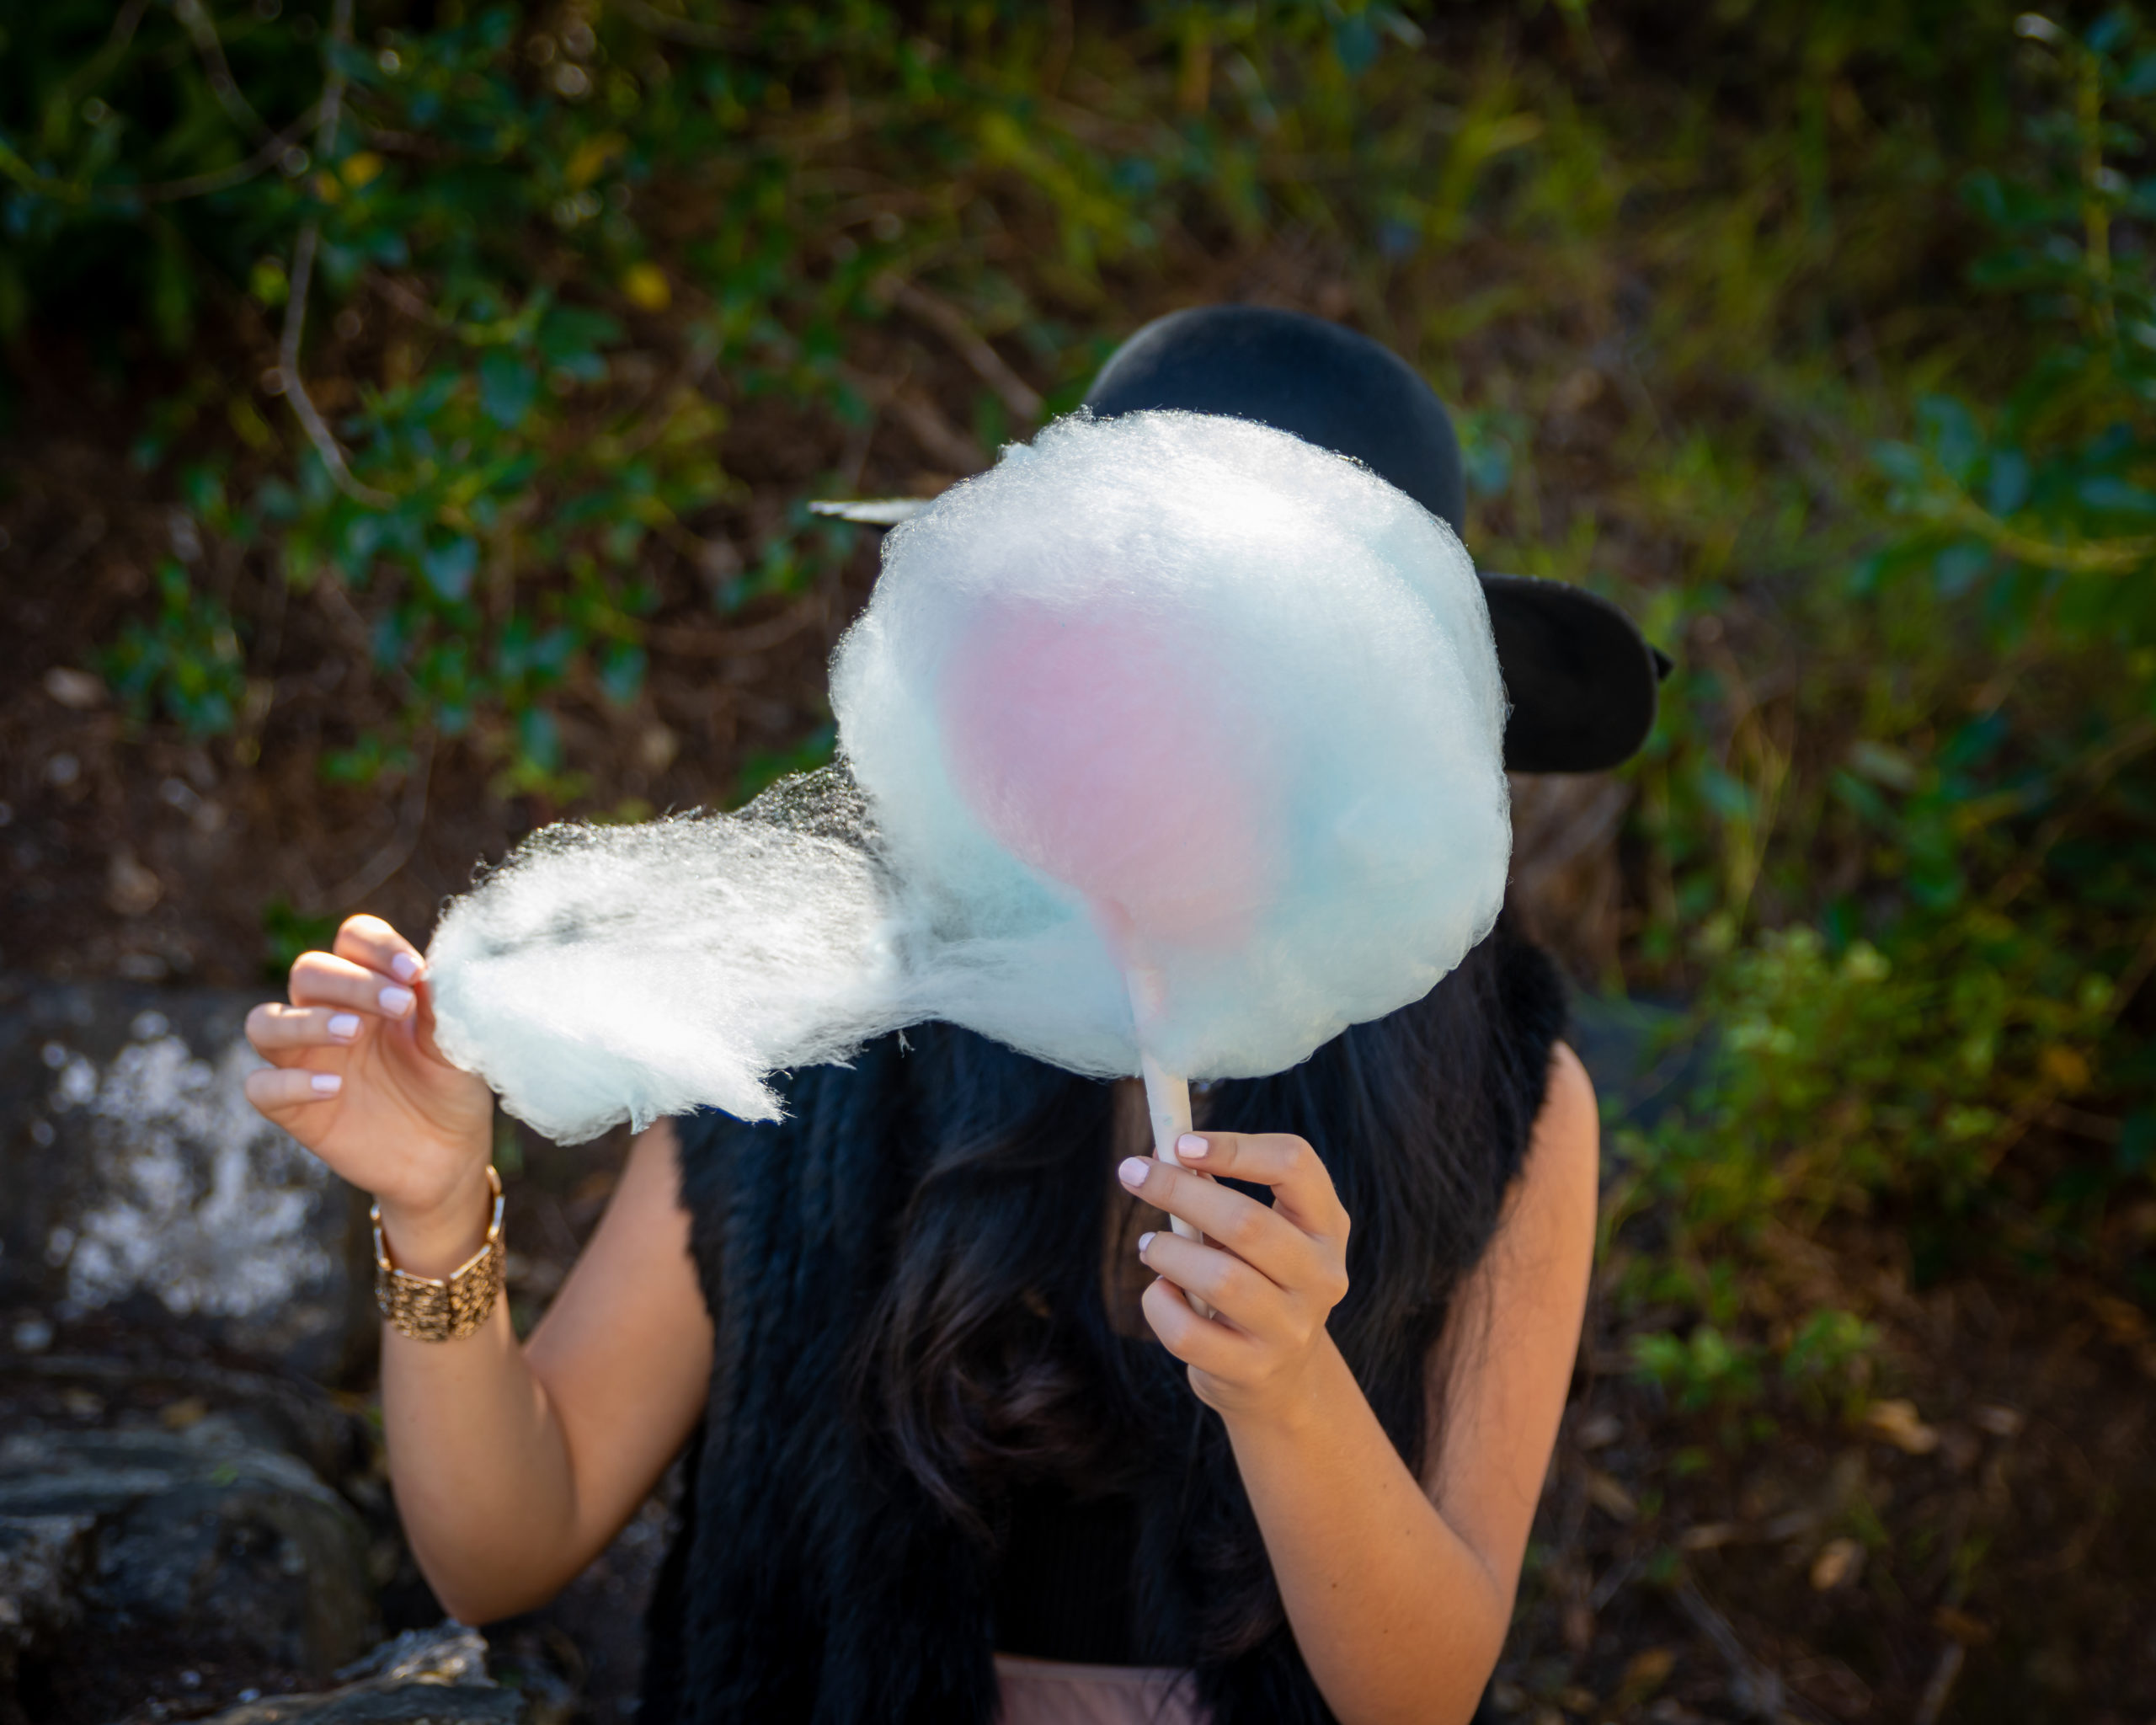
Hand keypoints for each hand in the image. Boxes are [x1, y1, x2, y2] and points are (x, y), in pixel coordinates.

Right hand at [244, 915, 495, 1263]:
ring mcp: (307, 1061)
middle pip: (308, 971)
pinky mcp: (295, 1110)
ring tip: (354, 1032)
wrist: (449, 1157)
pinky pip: (260, 1087)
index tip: (417, 972)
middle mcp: (331, 1014)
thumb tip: (430, 972)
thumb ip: (443, 1006)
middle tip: (401, 1005)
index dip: (378, 947)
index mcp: (373, 988)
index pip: (353, 939)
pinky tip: (333, 1087)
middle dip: (352, 981)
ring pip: (264, 1022)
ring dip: (305, 1021)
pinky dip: (287, 1082)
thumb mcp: (460, 1044)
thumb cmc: (452, 1087)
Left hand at [1117, 1131, 1351, 1426]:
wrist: (1281, 1377)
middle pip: (1248, 1222)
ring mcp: (1291, 1328)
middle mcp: (1321, 1275)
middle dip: (1179, 1191)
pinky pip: (1188, 1332)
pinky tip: (1160, 1293)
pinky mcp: (1253, 1369)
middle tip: (1132, 1173)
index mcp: (1326, 1225)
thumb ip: (1216, 1189)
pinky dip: (1159, 1305)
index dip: (1235, 1147)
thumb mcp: (1257, 1232)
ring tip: (1149, 1246)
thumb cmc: (1258, 1281)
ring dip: (1168, 1252)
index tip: (1180, 1143)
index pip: (1295, 1164)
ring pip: (1220, 1279)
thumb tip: (1157, 1154)